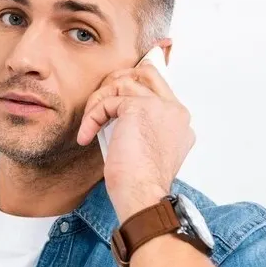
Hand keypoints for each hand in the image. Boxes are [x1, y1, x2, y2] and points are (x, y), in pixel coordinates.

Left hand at [77, 60, 194, 220]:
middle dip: (117, 81)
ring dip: (99, 102)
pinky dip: (92, 117)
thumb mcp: (144, 147)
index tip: (111, 91)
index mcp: (179, 120)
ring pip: (122, 83)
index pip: (159, 85)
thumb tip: (117, 112)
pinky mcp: (140, 108)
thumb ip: (141, 125)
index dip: (133, 83)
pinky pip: (107, 102)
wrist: (142, 195)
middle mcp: (175, 110)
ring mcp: (161, 107)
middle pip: (146, 72)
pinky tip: (86, 136)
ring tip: (90, 124)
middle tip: (99, 102)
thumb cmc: (139, 180)